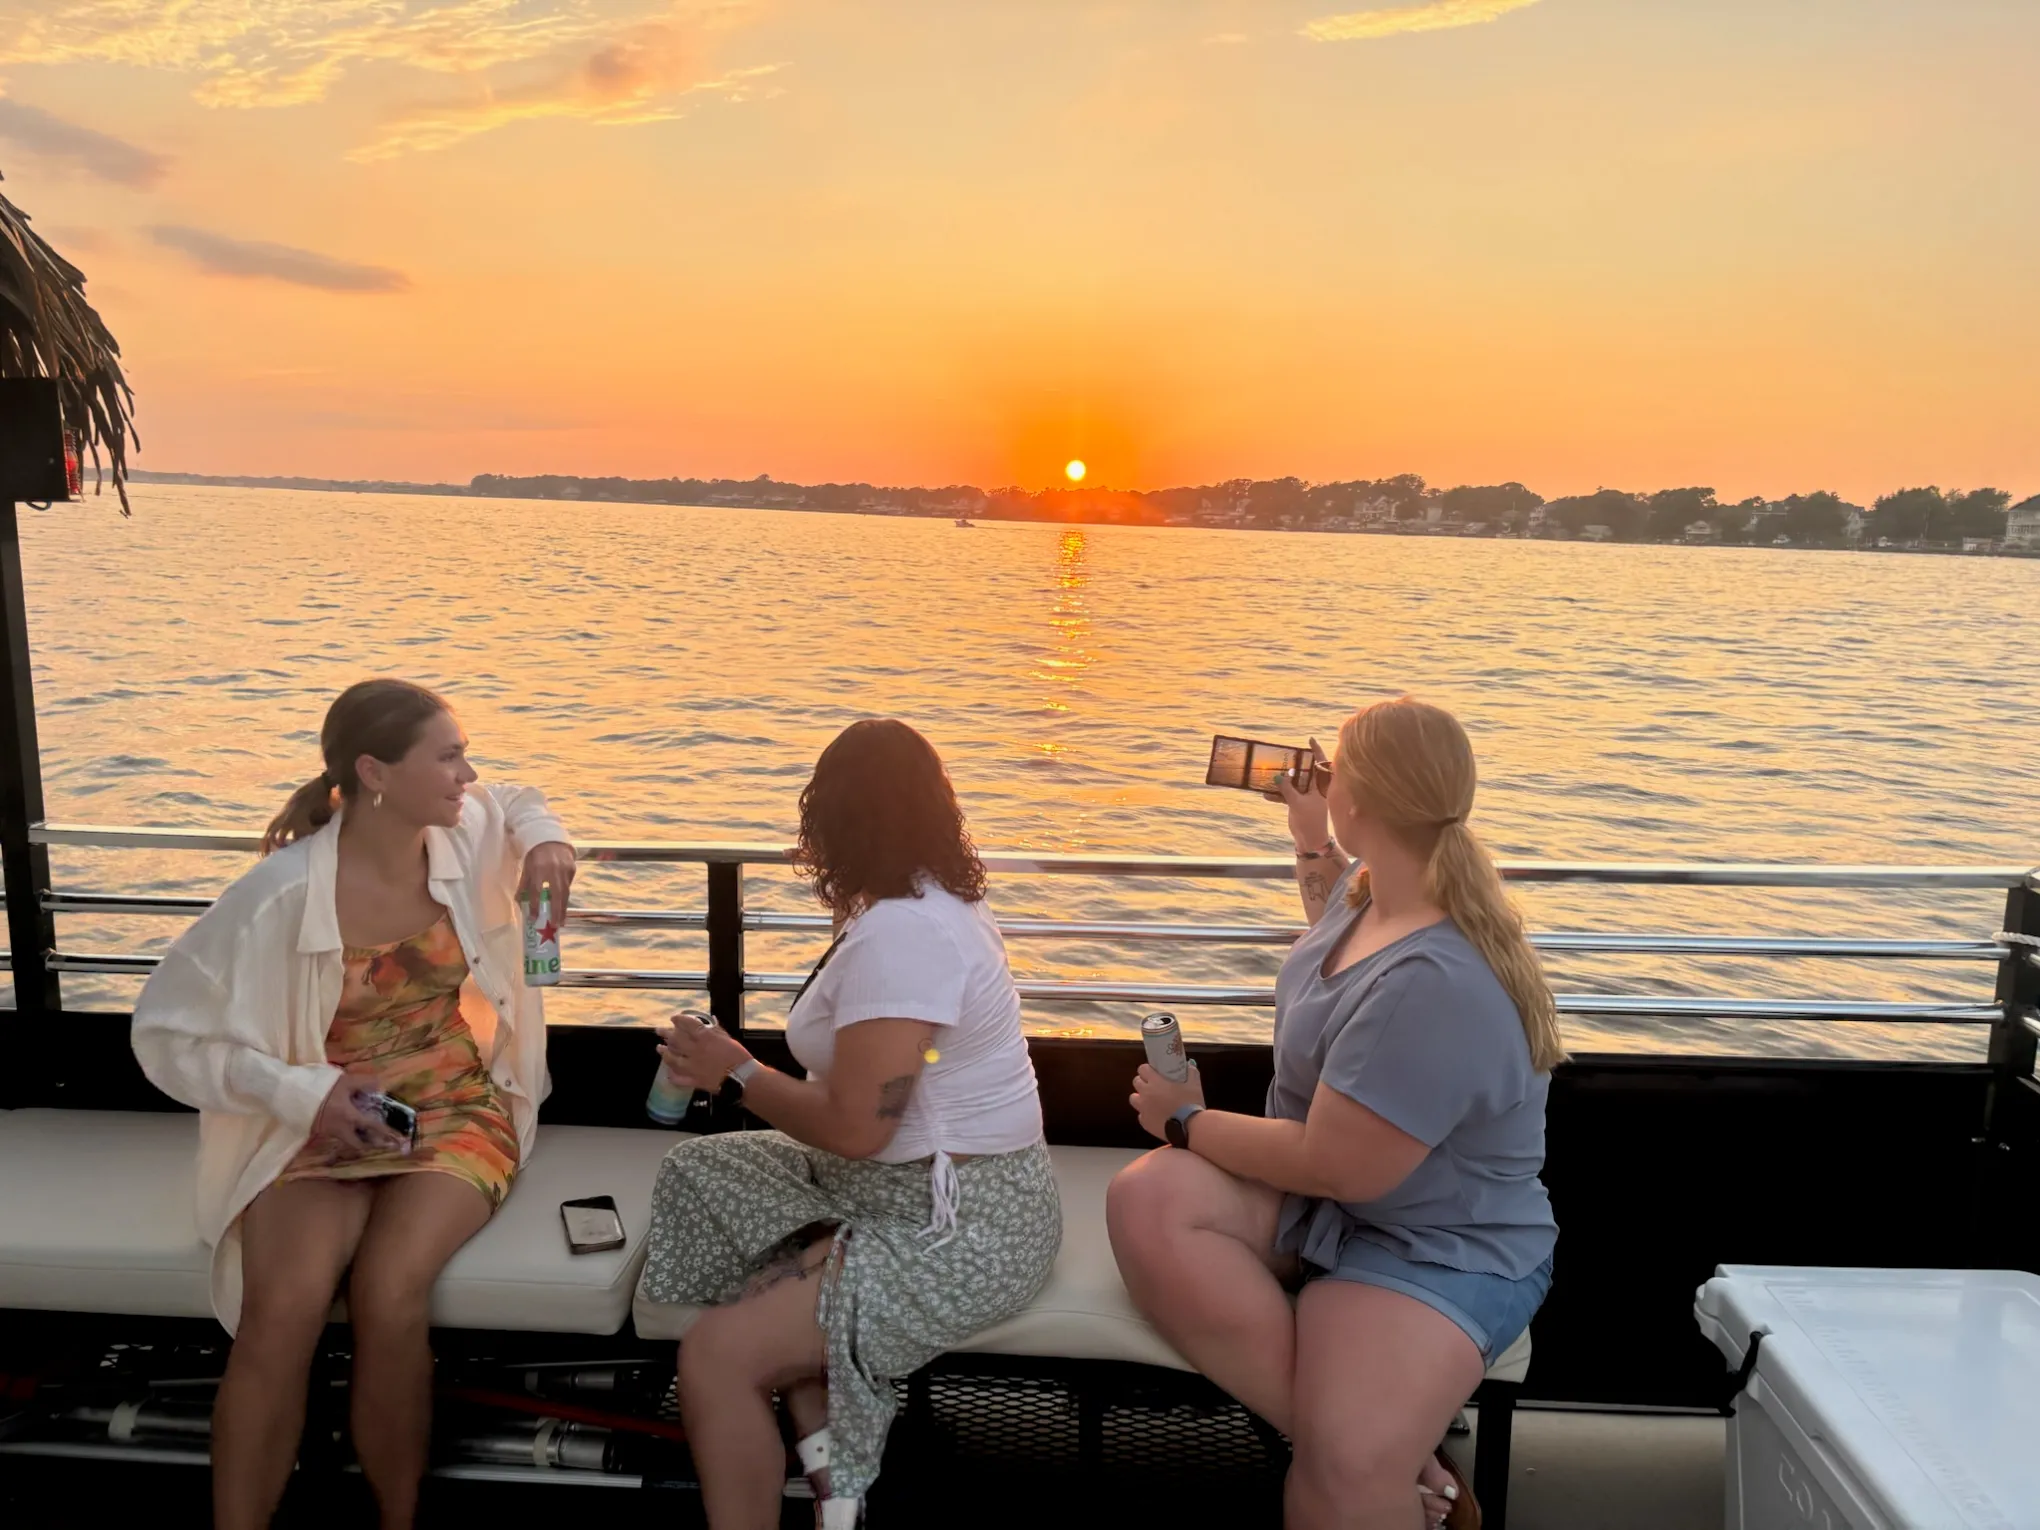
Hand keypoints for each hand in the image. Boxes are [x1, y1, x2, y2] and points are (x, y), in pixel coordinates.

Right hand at [310, 1068, 407, 1158]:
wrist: (291, 1094)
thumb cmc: (321, 1087)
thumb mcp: (345, 1081)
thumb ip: (364, 1083)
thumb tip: (381, 1087)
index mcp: (350, 1117)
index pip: (373, 1127)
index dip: (386, 1133)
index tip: (398, 1140)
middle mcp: (340, 1129)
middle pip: (358, 1144)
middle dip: (370, 1145)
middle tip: (380, 1144)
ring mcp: (328, 1132)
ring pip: (347, 1140)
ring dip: (357, 1140)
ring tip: (365, 1136)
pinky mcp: (317, 1131)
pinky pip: (336, 1136)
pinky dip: (345, 1134)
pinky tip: (346, 1127)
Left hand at [520, 841, 577, 926]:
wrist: (550, 839)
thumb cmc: (535, 855)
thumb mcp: (527, 868)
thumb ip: (524, 885)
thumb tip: (519, 902)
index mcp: (538, 869)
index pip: (536, 890)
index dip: (534, 905)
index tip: (533, 918)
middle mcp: (553, 870)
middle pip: (556, 894)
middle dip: (556, 911)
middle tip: (555, 925)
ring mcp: (565, 870)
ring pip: (565, 892)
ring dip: (563, 908)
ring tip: (561, 921)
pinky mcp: (572, 869)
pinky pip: (568, 886)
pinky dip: (565, 897)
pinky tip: (563, 907)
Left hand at [657, 1012, 753, 1092]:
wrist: (742, 1077)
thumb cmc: (738, 1056)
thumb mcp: (727, 1038)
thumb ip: (716, 1030)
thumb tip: (710, 1022)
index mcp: (705, 1038)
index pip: (688, 1024)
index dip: (679, 1020)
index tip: (674, 1018)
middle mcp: (695, 1051)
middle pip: (675, 1040)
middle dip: (665, 1033)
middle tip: (658, 1030)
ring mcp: (692, 1067)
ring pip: (672, 1059)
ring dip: (664, 1053)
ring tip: (659, 1048)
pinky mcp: (694, 1081)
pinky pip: (678, 1079)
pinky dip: (672, 1076)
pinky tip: (668, 1073)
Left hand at [1130, 1060, 1205, 1141]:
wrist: (1189, 1127)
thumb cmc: (1191, 1103)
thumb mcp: (1194, 1085)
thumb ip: (1191, 1072)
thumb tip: (1189, 1065)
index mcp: (1155, 1082)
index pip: (1142, 1069)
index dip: (1147, 1069)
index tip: (1154, 1072)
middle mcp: (1146, 1094)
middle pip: (1136, 1082)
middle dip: (1143, 1082)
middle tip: (1153, 1086)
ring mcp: (1143, 1109)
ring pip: (1134, 1098)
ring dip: (1140, 1097)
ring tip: (1151, 1100)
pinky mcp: (1145, 1123)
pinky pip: (1141, 1115)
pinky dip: (1146, 1114)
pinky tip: (1156, 1115)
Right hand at [1272, 736, 1331, 851]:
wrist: (1309, 841)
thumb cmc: (1310, 822)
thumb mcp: (1297, 803)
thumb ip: (1287, 788)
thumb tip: (1278, 775)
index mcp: (1321, 786)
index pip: (1321, 763)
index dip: (1316, 750)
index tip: (1310, 739)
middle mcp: (1315, 788)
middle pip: (1304, 770)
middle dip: (1293, 763)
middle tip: (1283, 754)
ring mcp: (1306, 795)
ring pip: (1294, 782)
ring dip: (1283, 779)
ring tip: (1270, 773)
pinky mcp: (1298, 803)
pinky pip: (1287, 794)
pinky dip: (1278, 794)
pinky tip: (1265, 794)